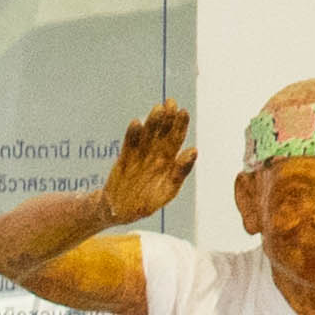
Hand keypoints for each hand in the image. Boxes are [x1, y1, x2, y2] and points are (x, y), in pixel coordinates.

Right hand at [99, 104, 194, 227]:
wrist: (121, 211)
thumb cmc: (147, 203)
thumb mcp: (168, 191)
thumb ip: (180, 172)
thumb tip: (193, 150)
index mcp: (169, 161)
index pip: (176, 139)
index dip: (180, 125)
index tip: (183, 112)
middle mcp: (155, 154)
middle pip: (162, 133)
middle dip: (168, 118)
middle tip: (171, 103)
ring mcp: (139, 155)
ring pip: (147, 135)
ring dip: (152, 122)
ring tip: (158, 109)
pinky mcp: (124, 159)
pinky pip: (129, 144)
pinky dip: (132, 134)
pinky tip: (136, 123)